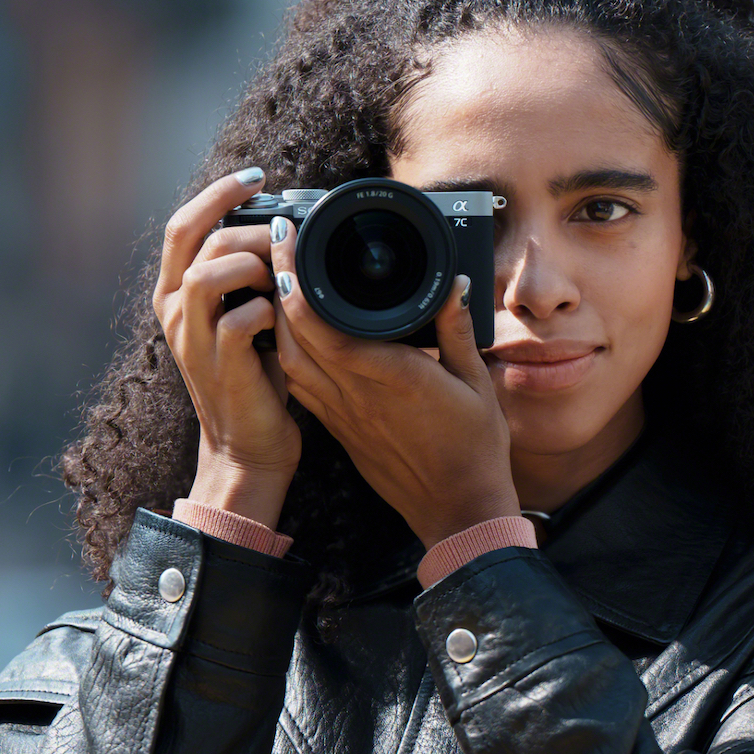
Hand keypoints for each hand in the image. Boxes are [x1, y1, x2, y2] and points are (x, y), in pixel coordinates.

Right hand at [155, 170, 297, 526]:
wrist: (247, 447)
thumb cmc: (255, 377)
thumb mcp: (245, 315)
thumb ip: (249, 276)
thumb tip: (282, 229)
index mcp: (175, 294)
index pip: (182, 224)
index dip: (216, 193)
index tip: (256, 175)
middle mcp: (173, 313)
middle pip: (196, 240)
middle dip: (248, 228)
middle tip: (284, 237)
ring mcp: (192, 341)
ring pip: (208, 273)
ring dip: (253, 265)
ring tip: (279, 280)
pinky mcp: (220, 367)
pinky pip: (240, 319)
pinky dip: (268, 310)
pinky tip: (284, 319)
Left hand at [267, 231, 517, 546]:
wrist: (458, 511)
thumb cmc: (475, 450)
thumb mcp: (478, 384)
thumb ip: (457, 330)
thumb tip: (452, 284)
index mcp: (392, 377)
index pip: (325, 325)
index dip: (297, 282)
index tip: (293, 242)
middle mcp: (356, 395)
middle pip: (295, 335)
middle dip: (278, 285)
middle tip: (276, 245)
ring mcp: (342, 415)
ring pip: (290, 360)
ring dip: (278, 319)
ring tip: (278, 280)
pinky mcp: (338, 429)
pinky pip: (301, 385)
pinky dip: (288, 352)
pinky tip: (291, 331)